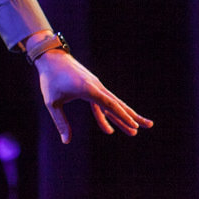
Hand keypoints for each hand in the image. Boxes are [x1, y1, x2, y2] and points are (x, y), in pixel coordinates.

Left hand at [34, 49, 152, 143]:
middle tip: (149, 126)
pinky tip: (109, 127)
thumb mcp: (52, 102)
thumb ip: (61, 122)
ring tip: (135, 130)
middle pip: (117, 103)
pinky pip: (103, 102)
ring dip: (123, 116)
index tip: (134, 125)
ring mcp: (95, 85)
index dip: (122, 116)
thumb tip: (66, 141)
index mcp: (88, 89)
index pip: (109, 104)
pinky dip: (107, 114)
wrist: (50, 57)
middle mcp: (95, 86)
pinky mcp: (92, 86)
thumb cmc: (49, 79)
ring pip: (112, 103)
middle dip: (132, 116)